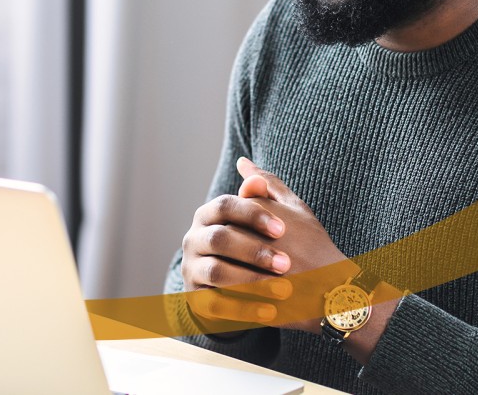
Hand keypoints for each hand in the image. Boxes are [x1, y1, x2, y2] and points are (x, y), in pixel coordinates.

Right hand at [179, 176, 295, 331]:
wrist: (249, 288)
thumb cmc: (261, 245)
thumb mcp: (268, 217)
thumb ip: (262, 191)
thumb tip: (247, 165)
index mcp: (207, 215)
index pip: (224, 205)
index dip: (252, 215)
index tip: (282, 229)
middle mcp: (193, 239)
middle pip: (220, 238)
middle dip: (254, 250)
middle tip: (286, 263)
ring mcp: (191, 270)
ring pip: (217, 272)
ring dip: (252, 280)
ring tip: (283, 289)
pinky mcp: (196, 300)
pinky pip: (217, 304)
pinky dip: (245, 309)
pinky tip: (271, 313)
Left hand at [236, 157, 358, 332]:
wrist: (334, 291)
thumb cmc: (315, 245)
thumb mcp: (295, 208)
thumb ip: (267, 182)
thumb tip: (242, 161)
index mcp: (267, 217)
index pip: (228, 211)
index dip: (236, 223)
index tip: (252, 234)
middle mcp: (261, 243)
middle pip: (223, 239)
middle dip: (228, 247)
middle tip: (244, 254)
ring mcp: (258, 275)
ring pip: (221, 269)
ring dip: (223, 270)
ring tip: (236, 273)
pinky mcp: (257, 302)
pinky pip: (226, 296)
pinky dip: (225, 293)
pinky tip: (232, 292)